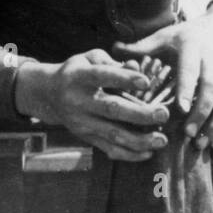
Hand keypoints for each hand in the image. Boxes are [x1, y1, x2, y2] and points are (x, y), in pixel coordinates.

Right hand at [14, 49, 169, 161]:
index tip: (146, 81)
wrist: (49, 93)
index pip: (102, 76)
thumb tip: (136, 67)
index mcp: (80, 76)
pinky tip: (148, 152)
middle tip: (163, 114)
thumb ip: (113, 62)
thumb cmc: (78, 71)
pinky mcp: (85, 137)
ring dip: (139, 140)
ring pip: (112, 134)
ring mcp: (82, 122)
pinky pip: (109, 149)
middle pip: (112, 109)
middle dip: (140, 114)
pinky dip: (129, 154)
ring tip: (161, 140)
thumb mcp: (90, 58)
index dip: (124, 78)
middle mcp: (79, 101)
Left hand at [113, 1, 212, 148]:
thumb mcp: (167, 35)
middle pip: (212, 87)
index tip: (181, 108)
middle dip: (202, 111)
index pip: (191, 68)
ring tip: (202, 144)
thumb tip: (115, 49)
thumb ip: (143, 45)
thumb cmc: (189, 34)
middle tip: (189, 133)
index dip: (188, 88)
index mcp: (193, 46)